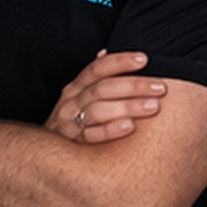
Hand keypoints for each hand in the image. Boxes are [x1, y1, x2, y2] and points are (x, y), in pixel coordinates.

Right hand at [41, 49, 164, 143]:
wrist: (46, 154)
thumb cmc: (72, 121)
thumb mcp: (78, 97)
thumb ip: (94, 78)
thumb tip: (104, 52)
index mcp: (76, 87)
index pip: (97, 69)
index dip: (120, 61)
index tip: (144, 59)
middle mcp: (71, 102)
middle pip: (102, 88)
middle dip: (133, 86)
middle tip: (160, 88)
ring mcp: (70, 122)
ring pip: (99, 110)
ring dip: (127, 106)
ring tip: (153, 106)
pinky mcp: (73, 143)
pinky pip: (92, 135)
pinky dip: (110, 130)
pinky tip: (130, 127)